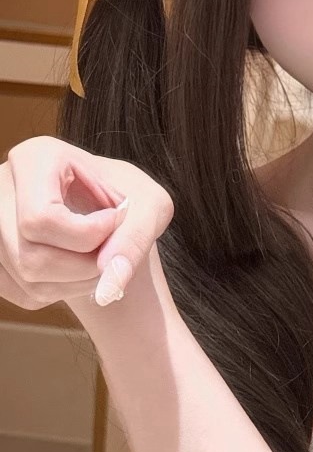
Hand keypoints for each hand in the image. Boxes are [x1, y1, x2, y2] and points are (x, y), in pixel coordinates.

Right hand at [0, 136, 173, 311]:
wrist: (108, 210)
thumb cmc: (129, 199)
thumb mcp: (150, 205)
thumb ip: (134, 239)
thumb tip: (109, 286)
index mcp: (35, 158)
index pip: (41, 218)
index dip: (87, 235)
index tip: (115, 221)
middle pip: (30, 255)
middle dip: (84, 267)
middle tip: (112, 252)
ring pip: (25, 277)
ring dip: (76, 282)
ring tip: (101, 258)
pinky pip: (22, 293)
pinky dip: (60, 291)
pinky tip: (78, 268)